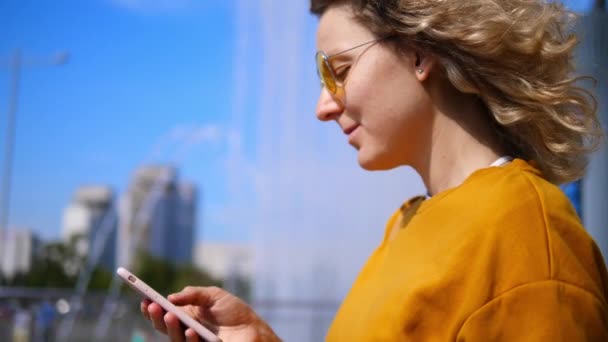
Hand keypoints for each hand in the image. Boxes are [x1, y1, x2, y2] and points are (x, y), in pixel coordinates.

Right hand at [141, 286, 280, 341]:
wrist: (254, 328)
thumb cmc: (234, 312)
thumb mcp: (213, 295)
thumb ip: (193, 294)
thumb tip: (171, 297)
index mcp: (186, 316)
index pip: (164, 314)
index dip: (152, 309)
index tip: (144, 299)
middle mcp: (186, 330)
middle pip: (165, 327)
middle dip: (156, 317)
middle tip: (154, 306)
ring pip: (175, 339)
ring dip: (170, 327)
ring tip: (170, 314)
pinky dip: (189, 339)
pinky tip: (190, 330)